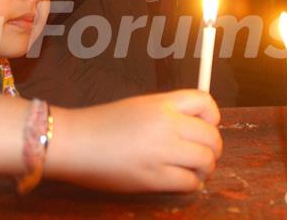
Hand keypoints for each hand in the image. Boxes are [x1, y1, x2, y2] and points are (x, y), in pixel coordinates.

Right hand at [47, 90, 221, 192]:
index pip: (205, 102)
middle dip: (212, 149)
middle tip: (202, 156)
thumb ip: (165, 113)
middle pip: (212, 136)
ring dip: (204, 169)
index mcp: (160, 103)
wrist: (74, 141)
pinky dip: (191, 184)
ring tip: (193, 171)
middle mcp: (166, 123)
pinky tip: (182, 181)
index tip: (207, 127)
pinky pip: (190, 182)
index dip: (212, 117)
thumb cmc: (100, 125)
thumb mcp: (137, 106)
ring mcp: (162, 150)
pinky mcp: (154, 177)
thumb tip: (193, 127)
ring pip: (206, 161)